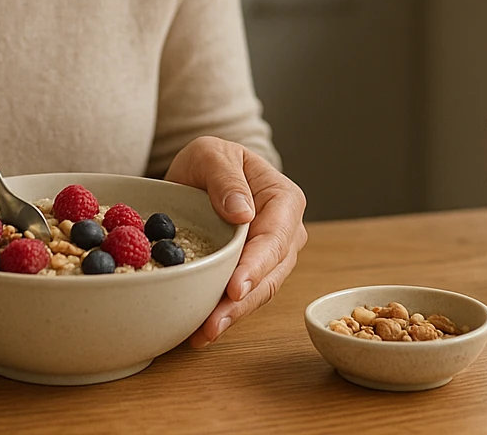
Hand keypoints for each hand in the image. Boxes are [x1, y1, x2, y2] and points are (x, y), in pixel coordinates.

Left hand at [163, 136, 307, 347]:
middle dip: (242, 302)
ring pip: (258, 293)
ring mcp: (272, 257)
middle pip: (270, 274)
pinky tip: (200, 332)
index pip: (275, 238)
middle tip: (213, 323)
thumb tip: (243, 213)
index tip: (235, 288)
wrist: (203, 173)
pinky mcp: (252, 273)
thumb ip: (226, 178)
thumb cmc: (212, 160)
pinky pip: (242, 297)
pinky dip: (224, 314)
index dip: (257, 266)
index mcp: (285, 200)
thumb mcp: (211, 154)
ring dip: (232, 315)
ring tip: (204, 333)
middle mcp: (286, 233)